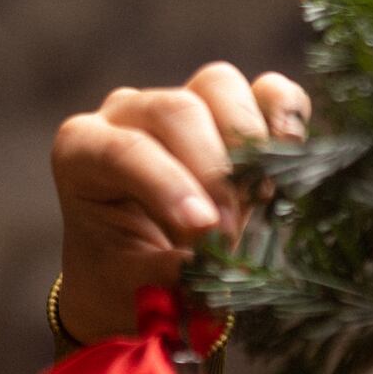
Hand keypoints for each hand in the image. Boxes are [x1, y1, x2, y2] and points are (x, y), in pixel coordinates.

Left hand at [52, 62, 310, 343]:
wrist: (140, 273)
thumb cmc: (120, 277)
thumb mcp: (125, 287)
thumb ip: (156, 276)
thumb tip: (203, 270)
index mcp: (82, 150)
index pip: (123, 150)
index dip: (168, 184)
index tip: (204, 227)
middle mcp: (127, 113)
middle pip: (176, 110)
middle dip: (213, 170)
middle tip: (231, 232)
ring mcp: (181, 102)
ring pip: (219, 86)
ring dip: (249, 143)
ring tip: (260, 200)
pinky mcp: (232, 109)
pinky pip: (267, 90)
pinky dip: (287, 116)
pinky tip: (290, 159)